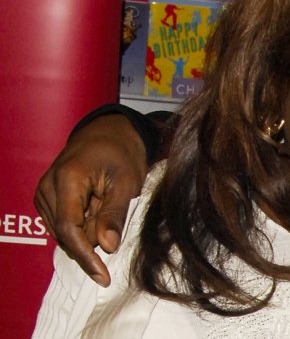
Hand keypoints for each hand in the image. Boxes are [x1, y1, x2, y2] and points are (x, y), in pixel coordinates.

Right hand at [34, 114, 148, 286]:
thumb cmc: (122, 152)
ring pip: (65, 232)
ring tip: (107, 202)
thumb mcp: (128, 181)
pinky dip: (83, 223)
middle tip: (117, 211)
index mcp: (67, 179)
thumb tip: (108, 247)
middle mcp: (47, 188)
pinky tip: (97, 205)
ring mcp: (44, 193)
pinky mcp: (47, 198)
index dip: (86, 256)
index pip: (70, 229)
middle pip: (66, 234)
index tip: (102, 276)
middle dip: (94, 237)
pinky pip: (64, 224)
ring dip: (89, 229)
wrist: (110, 132)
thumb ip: (115, 214)